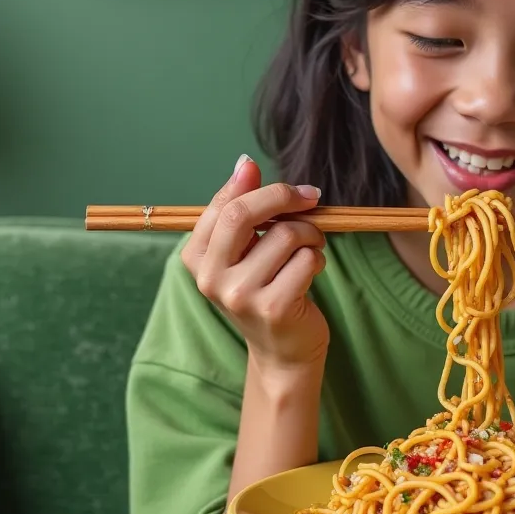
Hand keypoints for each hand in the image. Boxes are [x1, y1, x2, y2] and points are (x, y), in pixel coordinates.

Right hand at [181, 155, 329, 375]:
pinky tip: (311, 272)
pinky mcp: (273, 307)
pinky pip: (307, 259)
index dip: (260, 187)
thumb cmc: (266, 289)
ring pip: (287, 235)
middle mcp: (211, 278)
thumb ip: (242, 209)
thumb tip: (244, 162)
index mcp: (197, 257)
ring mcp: (240, 295)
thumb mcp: (245, 250)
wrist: (283, 350)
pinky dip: (317, 259)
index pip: (224, 205)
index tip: (289, 187)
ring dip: (310, 235)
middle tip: (311, 199)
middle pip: (244, 214)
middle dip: (285, 198)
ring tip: (310, 249)